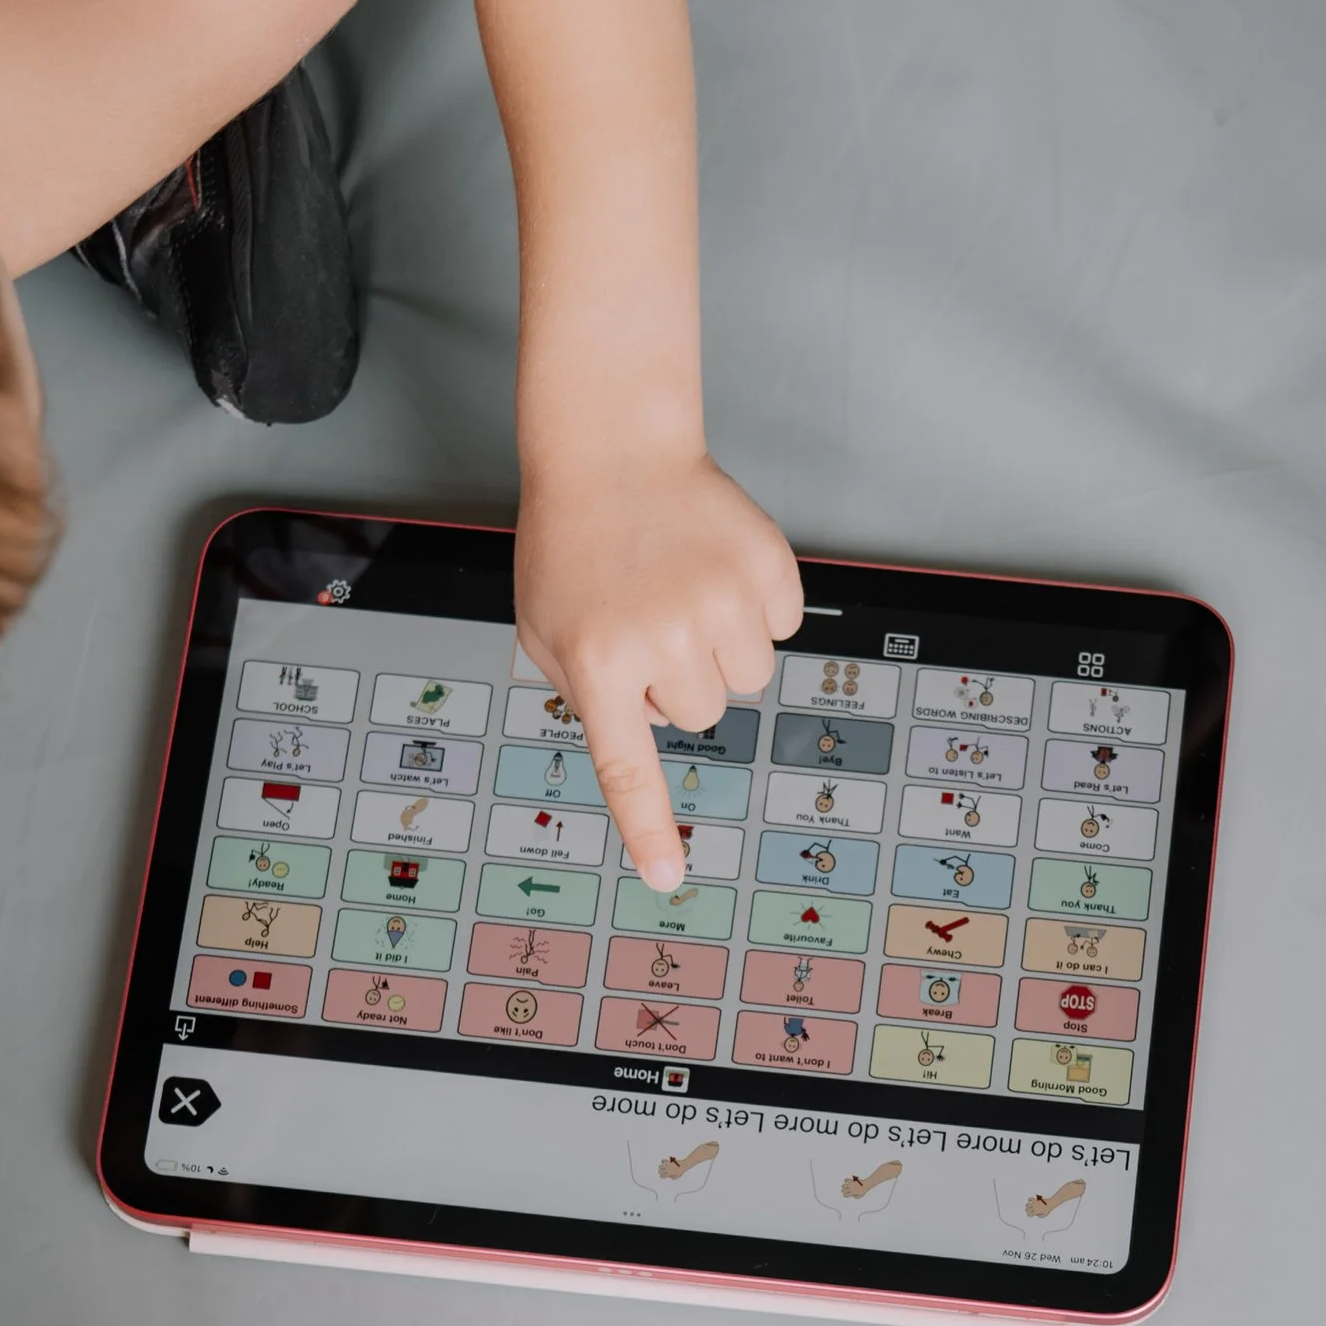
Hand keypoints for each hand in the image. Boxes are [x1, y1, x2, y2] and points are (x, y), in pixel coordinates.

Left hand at [514, 454, 803, 889]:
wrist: (614, 449)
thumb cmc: (574, 539)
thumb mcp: (544, 626)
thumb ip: (582, 692)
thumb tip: (638, 730)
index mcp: (598, 660)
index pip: (627, 766)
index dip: (649, 827)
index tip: (668, 876)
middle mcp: (661, 638)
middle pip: (701, 714)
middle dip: (680, 681)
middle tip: (651, 621)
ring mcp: (720, 603)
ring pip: (745, 677)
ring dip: (720, 646)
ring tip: (682, 589)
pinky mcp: (766, 569)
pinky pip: (781, 625)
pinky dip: (757, 603)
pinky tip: (715, 565)